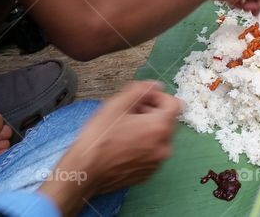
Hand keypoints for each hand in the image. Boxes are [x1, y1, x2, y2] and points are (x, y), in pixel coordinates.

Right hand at [40, 82, 181, 213]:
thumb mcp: (117, 104)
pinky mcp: (147, 174)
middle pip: (167, 121)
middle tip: (128, 112)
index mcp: (160, 128)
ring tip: (124, 129)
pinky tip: (123, 144)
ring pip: (159, 137)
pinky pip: (152, 153)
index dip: (158, 96)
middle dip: (151, 112)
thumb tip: (156, 86)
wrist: (85, 171)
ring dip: (147, 129)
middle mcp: (164, 147)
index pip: (174, 104)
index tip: (141, 98)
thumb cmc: (99, 137)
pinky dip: (143, 145)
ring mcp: (156, 163)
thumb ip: (140, 90)